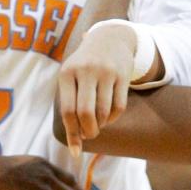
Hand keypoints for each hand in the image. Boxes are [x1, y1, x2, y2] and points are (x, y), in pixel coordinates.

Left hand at [57, 24, 135, 156]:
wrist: (109, 39)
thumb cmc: (84, 66)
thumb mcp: (70, 77)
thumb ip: (69, 104)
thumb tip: (74, 140)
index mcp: (67, 73)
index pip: (68, 111)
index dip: (72, 134)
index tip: (75, 150)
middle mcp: (86, 70)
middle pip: (86, 113)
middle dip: (88, 132)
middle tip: (90, 135)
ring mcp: (106, 71)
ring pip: (104, 112)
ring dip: (100, 125)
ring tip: (97, 125)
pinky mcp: (123, 74)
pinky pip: (119, 106)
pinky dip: (113, 118)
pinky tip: (108, 118)